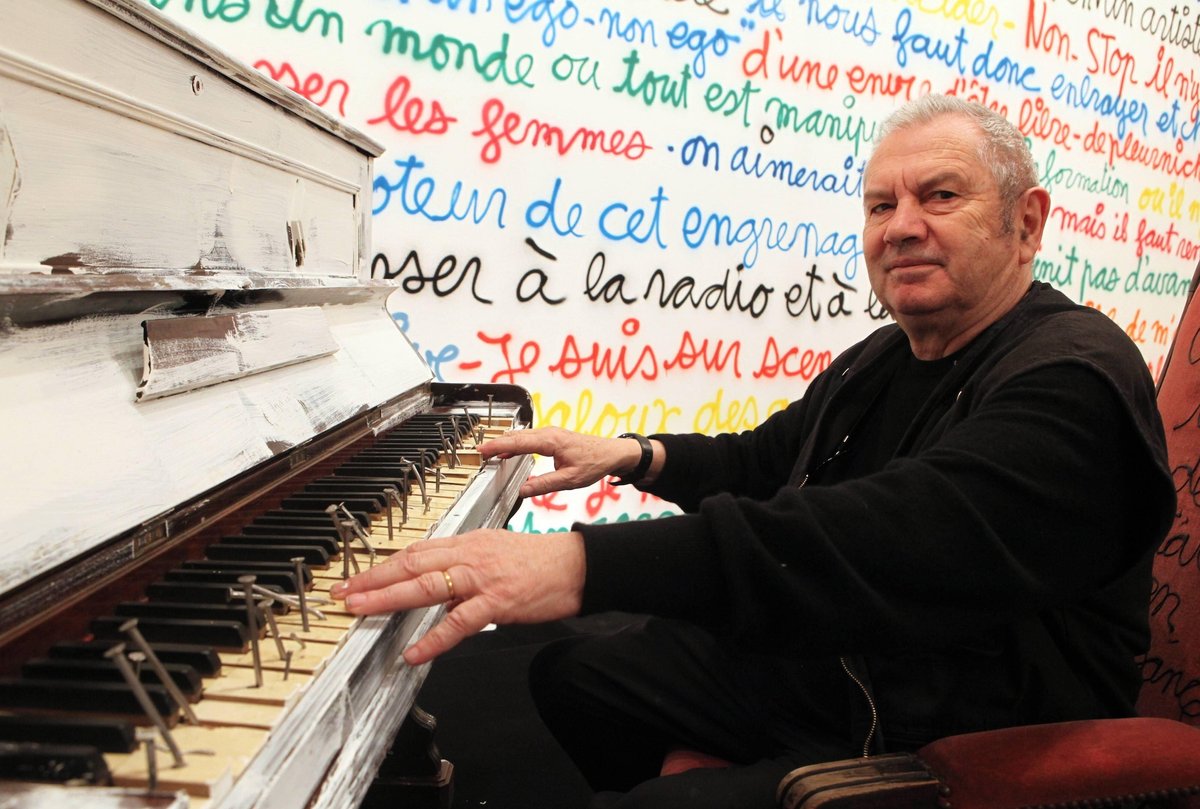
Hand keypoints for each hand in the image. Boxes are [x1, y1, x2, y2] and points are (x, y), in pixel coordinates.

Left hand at [329, 528, 585, 664]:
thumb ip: (462, 568)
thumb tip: (435, 587)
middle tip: (344, 593)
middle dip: (373, 580)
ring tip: (362, 610)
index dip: (382, 565)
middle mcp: (468, 555)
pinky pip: (459, 622)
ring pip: (427, 586)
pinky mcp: (497, 601)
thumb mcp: (493, 553)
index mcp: (466, 543)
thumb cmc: (538, 562)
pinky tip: (414, 653)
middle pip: (411, 564)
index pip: (415, 551)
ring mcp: (481, 578)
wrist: (575, 565)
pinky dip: (434, 639)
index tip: (356, 579)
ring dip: (389, 598)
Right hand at [480, 426, 653, 496]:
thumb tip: (523, 491)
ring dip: (505, 443)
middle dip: (496, 443)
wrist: (612, 452)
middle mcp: (549, 433)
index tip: (482, 451)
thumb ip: (544, 485)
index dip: (497, 446)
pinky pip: (529, 438)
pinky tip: (508, 452)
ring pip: (521, 435)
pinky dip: (515, 444)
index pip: (518, 442)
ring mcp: (550, 433)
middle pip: (516, 436)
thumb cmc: (595, 463)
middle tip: (479, 453)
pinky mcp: (553, 437)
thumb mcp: (569, 480)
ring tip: (488, 453)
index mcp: (551, 441)